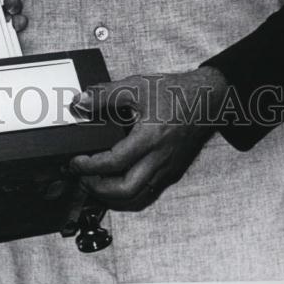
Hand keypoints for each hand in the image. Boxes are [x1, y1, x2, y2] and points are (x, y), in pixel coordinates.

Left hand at [68, 67, 227, 209]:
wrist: (208, 100)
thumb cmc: (174, 93)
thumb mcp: (136, 86)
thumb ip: (105, 95)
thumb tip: (80, 102)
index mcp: (150, 138)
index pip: (114, 162)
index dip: (90, 166)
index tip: (75, 162)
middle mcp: (160, 158)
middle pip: (126, 190)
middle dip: (99, 190)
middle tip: (82, 179)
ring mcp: (168, 168)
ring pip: (138, 196)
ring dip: (113, 196)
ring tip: (95, 183)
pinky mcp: (173, 171)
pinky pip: (149, 192)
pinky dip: (129, 193)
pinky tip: (117, 182)